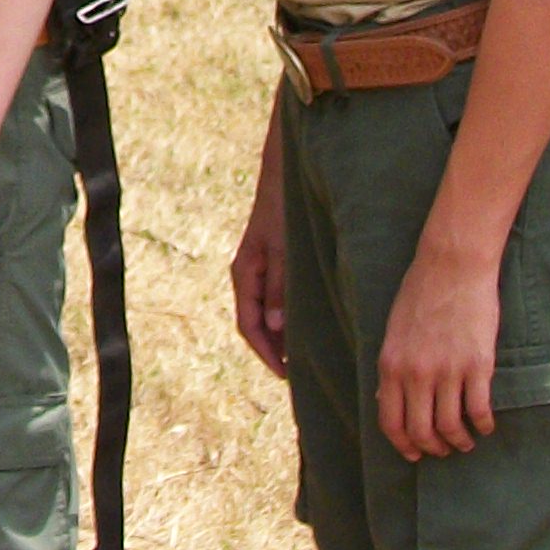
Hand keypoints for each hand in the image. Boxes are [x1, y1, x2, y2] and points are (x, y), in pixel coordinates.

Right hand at [230, 181, 288, 377]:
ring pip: (265, 312)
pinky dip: (286, 315)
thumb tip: (275, 328)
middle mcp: (248, 274)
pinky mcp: (272, 261)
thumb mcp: (284, 250)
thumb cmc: (283, 209)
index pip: (249, 325)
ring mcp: (259, 268)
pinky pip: (274, 298)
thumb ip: (280, 287)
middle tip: (299, 373)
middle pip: (256, 323)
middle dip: (274, 349)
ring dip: (281, 334)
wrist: (283, 175)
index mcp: (245, 273)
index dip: (266, 353)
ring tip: (304, 354)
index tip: (285, 374)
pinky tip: (305, 322)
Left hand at [377, 235, 502, 456]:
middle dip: (432, 448)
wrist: (452, 266)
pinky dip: (482, 426)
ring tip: (465, 441)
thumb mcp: (394, 331)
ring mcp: (448, 371)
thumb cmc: (421, 294)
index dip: (403, 444)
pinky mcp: (477, 366)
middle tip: (443, 449)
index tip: (414, 454)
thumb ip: (394, 367)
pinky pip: (479, 411)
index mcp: (391, 365)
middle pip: (421, 431)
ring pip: (451, 427)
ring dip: (459, 441)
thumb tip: (389, 400)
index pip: (390, 421)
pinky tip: (485, 425)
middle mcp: (416, 373)